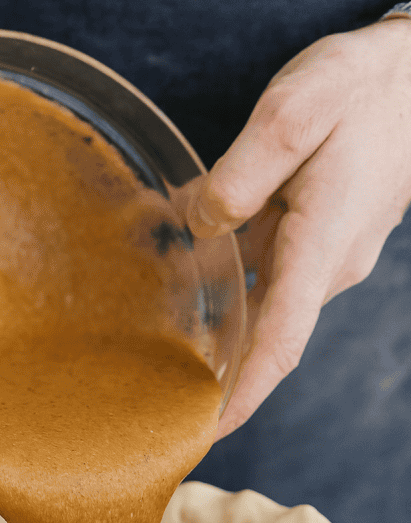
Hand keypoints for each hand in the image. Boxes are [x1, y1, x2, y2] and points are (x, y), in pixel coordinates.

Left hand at [184, 18, 410, 439]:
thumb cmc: (360, 88)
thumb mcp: (295, 110)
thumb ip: (241, 173)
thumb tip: (200, 224)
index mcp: (320, 245)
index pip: (280, 343)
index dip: (242, 394)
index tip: (205, 434)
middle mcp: (326, 266)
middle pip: (266, 339)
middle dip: (220, 378)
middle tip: (162, 406)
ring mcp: (326, 256)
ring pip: (264, 306)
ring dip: (221, 334)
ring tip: (161, 356)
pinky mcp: (320, 238)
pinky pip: (270, 276)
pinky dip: (232, 291)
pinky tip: (190, 282)